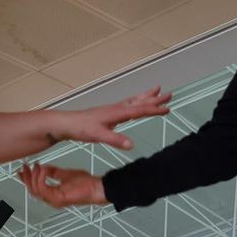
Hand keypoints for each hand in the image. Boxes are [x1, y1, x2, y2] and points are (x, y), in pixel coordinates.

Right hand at [19, 162, 107, 208]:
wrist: (96, 188)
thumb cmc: (86, 184)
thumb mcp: (65, 174)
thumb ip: (53, 172)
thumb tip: (43, 168)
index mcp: (53, 194)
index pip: (35, 188)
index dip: (26, 179)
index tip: (22, 170)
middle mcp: (52, 199)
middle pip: (32, 190)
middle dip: (27, 177)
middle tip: (26, 166)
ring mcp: (54, 200)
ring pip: (35, 190)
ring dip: (34, 177)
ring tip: (36, 166)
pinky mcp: (58, 199)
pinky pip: (43, 189)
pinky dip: (41, 178)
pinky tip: (42, 170)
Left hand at [51, 87, 170, 150]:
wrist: (66, 123)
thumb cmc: (80, 128)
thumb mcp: (98, 136)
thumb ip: (115, 140)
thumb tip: (131, 145)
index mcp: (117, 113)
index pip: (140, 110)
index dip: (155, 110)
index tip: (168, 109)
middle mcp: (116, 109)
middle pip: (140, 102)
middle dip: (155, 99)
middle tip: (169, 94)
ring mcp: (112, 110)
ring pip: (134, 101)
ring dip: (146, 97)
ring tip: (157, 91)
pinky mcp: (109, 114)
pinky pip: (127, 105)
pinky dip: (135, 102)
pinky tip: (136, 103)